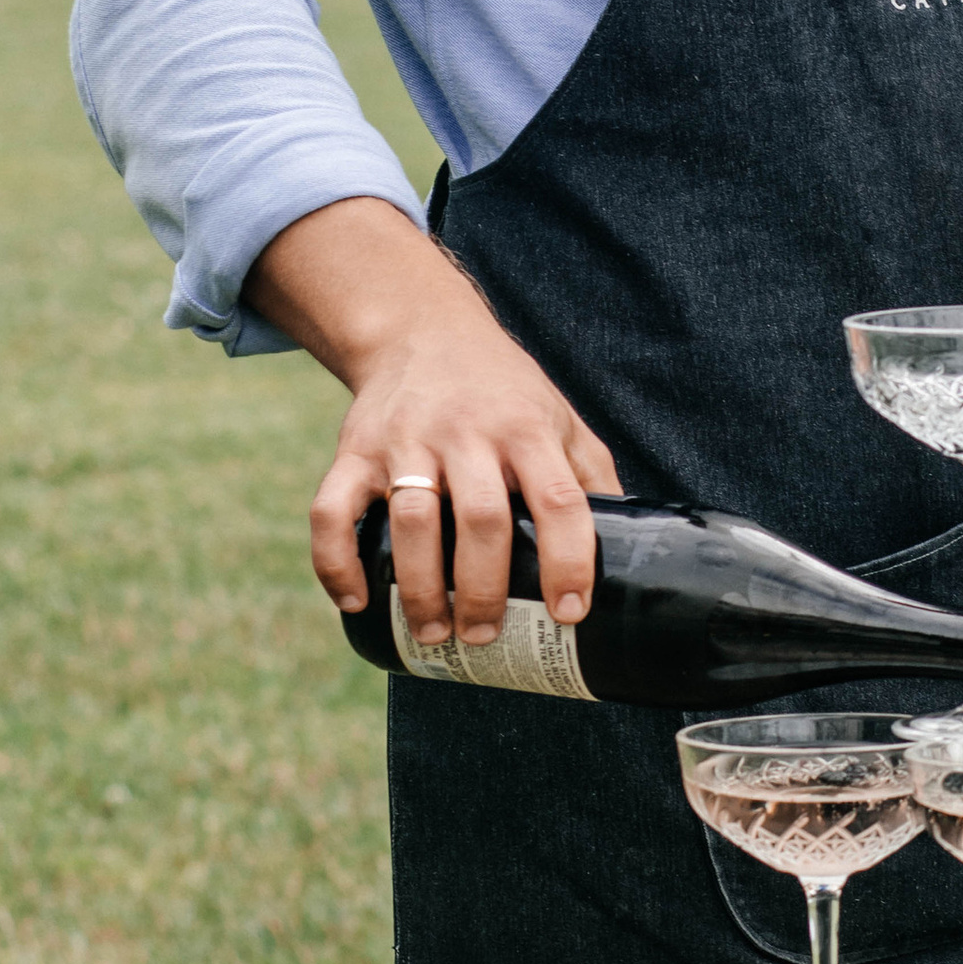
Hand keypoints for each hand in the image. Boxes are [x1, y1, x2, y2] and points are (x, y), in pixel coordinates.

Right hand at [251, 198, 622, 645]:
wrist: (422, 329)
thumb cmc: (503, 391)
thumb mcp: (558, 418)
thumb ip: (591, 477)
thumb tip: (628, 554)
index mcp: (527, 429)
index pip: (558, 501)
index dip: (568, 562)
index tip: (569, 614)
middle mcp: (468, 432)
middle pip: (482, 519)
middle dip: (484, 590)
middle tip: (485, 635)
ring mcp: (406, 440)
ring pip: (413, 521)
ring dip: (420, 588)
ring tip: (433, 632)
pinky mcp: (354, 449)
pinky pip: (334, 510)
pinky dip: (337, 561)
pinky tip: (356, 601)